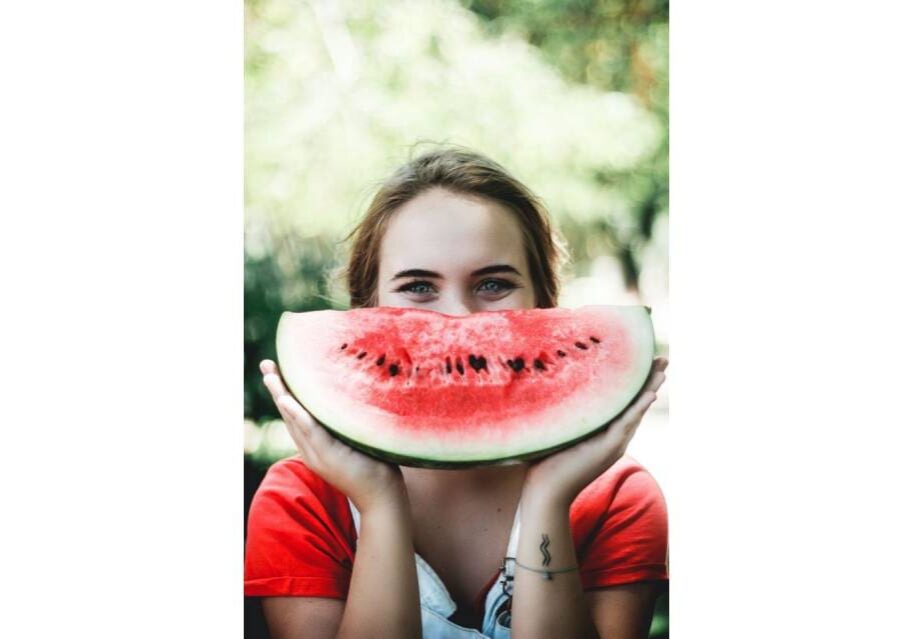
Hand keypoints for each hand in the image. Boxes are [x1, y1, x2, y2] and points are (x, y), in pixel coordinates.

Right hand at [260, 359, 406, 512]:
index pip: (296, 415)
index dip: (285, 393)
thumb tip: (356, 395)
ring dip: (282, 396)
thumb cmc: (375, 467)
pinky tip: (287, 400)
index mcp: (316, 446)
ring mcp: (318, 454)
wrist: (382, 499)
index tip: (276, 371)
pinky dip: (298, 415)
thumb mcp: (356, 441)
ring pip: (295, 421)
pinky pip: (311, 432)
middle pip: (289, 414)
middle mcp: (311, 450)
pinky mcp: (329, 457)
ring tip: (271, 376)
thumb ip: (347, 425)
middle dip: (277, 389)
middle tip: (266, 364)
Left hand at [520, 357, 667, 508]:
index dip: (636, 382)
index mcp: (605, 433)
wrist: (546, 493)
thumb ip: (566, 414)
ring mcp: (614, 444)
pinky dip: (639, 408)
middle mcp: (614, 437)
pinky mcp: (608, 449)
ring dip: (650, 389)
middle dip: (650, 380)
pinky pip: (626, 423)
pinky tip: (650, 393)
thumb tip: (552, 384)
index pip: (625, 403)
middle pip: (636, 404)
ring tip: (663, 370)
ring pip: (636, 411)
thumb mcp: (560, 431)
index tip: (645, 361)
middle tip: (663, 359)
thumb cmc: (546, 463)